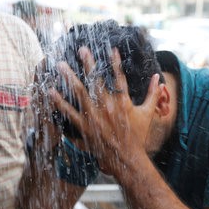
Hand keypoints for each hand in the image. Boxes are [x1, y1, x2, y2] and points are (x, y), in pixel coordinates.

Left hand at [48, 46, 160, 177]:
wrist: (127, 159)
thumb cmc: (138, 137)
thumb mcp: (148, 114)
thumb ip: (152, 94)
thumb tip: (158, 77)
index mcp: (123, 102)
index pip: (119, 77)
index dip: (115, 62)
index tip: (111, 48)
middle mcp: (107, 107)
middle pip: (96, 81)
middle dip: (89, 63)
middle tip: (81, 49)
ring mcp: (94, 118)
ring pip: (79, 93)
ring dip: (69, 78)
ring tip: (60, 65)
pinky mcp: (84, 128)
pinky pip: (69, 114)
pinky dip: (59, 103)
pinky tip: (50, 92)